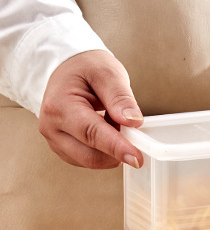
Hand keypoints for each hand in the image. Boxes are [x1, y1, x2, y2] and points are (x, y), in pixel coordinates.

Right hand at [38, 50, 143, 168]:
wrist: (68, 69)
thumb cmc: (86, 68)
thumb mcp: (107, 73)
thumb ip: (120, 98)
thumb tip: (133, 122)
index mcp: (58, 105)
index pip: (91, 133)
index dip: (117, 148)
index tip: (138, 158)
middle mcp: (51, 127)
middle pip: (91, 156)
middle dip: (117, 149)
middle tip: (128, 128)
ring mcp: (55, 140)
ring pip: (92, 161)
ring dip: (111, 150)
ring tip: (112, 122)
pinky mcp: (64, 149)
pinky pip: (90, 160)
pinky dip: (105, 151)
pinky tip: (105, 131)